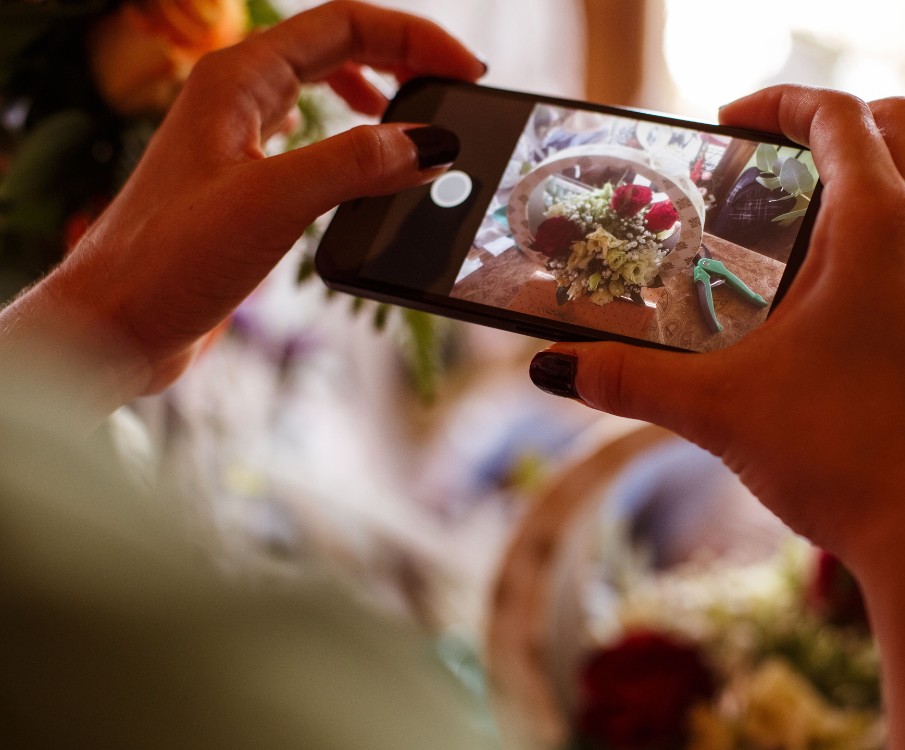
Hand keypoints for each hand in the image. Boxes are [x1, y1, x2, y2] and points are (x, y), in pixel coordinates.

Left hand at [3, 0, 483, 402]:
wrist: (114, 325)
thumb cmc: (169, 261)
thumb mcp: (275, 203)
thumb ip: (356, 165)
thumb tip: (431, 145)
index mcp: (238, 79)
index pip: (344, 25)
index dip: (413, 39)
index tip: (464, 72)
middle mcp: (236, 97)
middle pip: (337, 48)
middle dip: (403, 60)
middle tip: (454, 92)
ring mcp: (238, 139)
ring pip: (323, 91)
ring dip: (378, 98)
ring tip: (420, 125)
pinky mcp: (243, 183)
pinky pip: (311, 141)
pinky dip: (352, 145)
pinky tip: (369, 173)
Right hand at [530, 85, 904, 567]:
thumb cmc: (836, 456)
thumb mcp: (716, 408)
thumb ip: (626, 380)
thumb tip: (552, 370)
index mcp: (872, 227)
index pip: (835, 117)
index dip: (780, 103)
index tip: (733, 124)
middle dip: (844, 121)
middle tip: (788, 155)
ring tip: (891, 164)